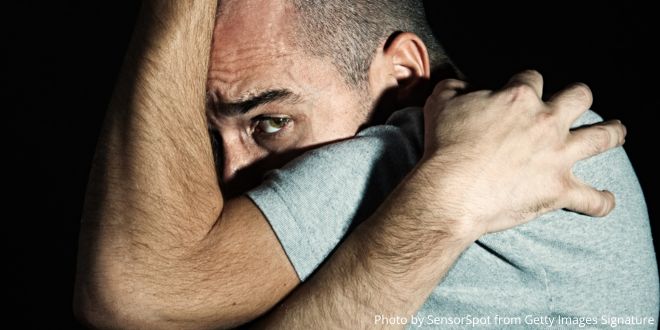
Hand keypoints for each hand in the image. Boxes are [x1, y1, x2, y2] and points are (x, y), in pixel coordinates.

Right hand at [421, 70, 625, 237]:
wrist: (450, 191)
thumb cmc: (443, 147)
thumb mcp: (439, 104)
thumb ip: (453, 87)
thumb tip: (462, 85)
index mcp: (519, 98)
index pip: (532, 79)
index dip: (526, 85)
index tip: (521, 95)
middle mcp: (546, 122)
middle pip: (578, 98)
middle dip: (579, 98)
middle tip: (576, 103)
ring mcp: (557, 156)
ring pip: (601, 138)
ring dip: (612, 133)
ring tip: (616, 132)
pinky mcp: (559, 190)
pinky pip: (592, 198)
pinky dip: (601, 201)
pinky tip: (604, 200)